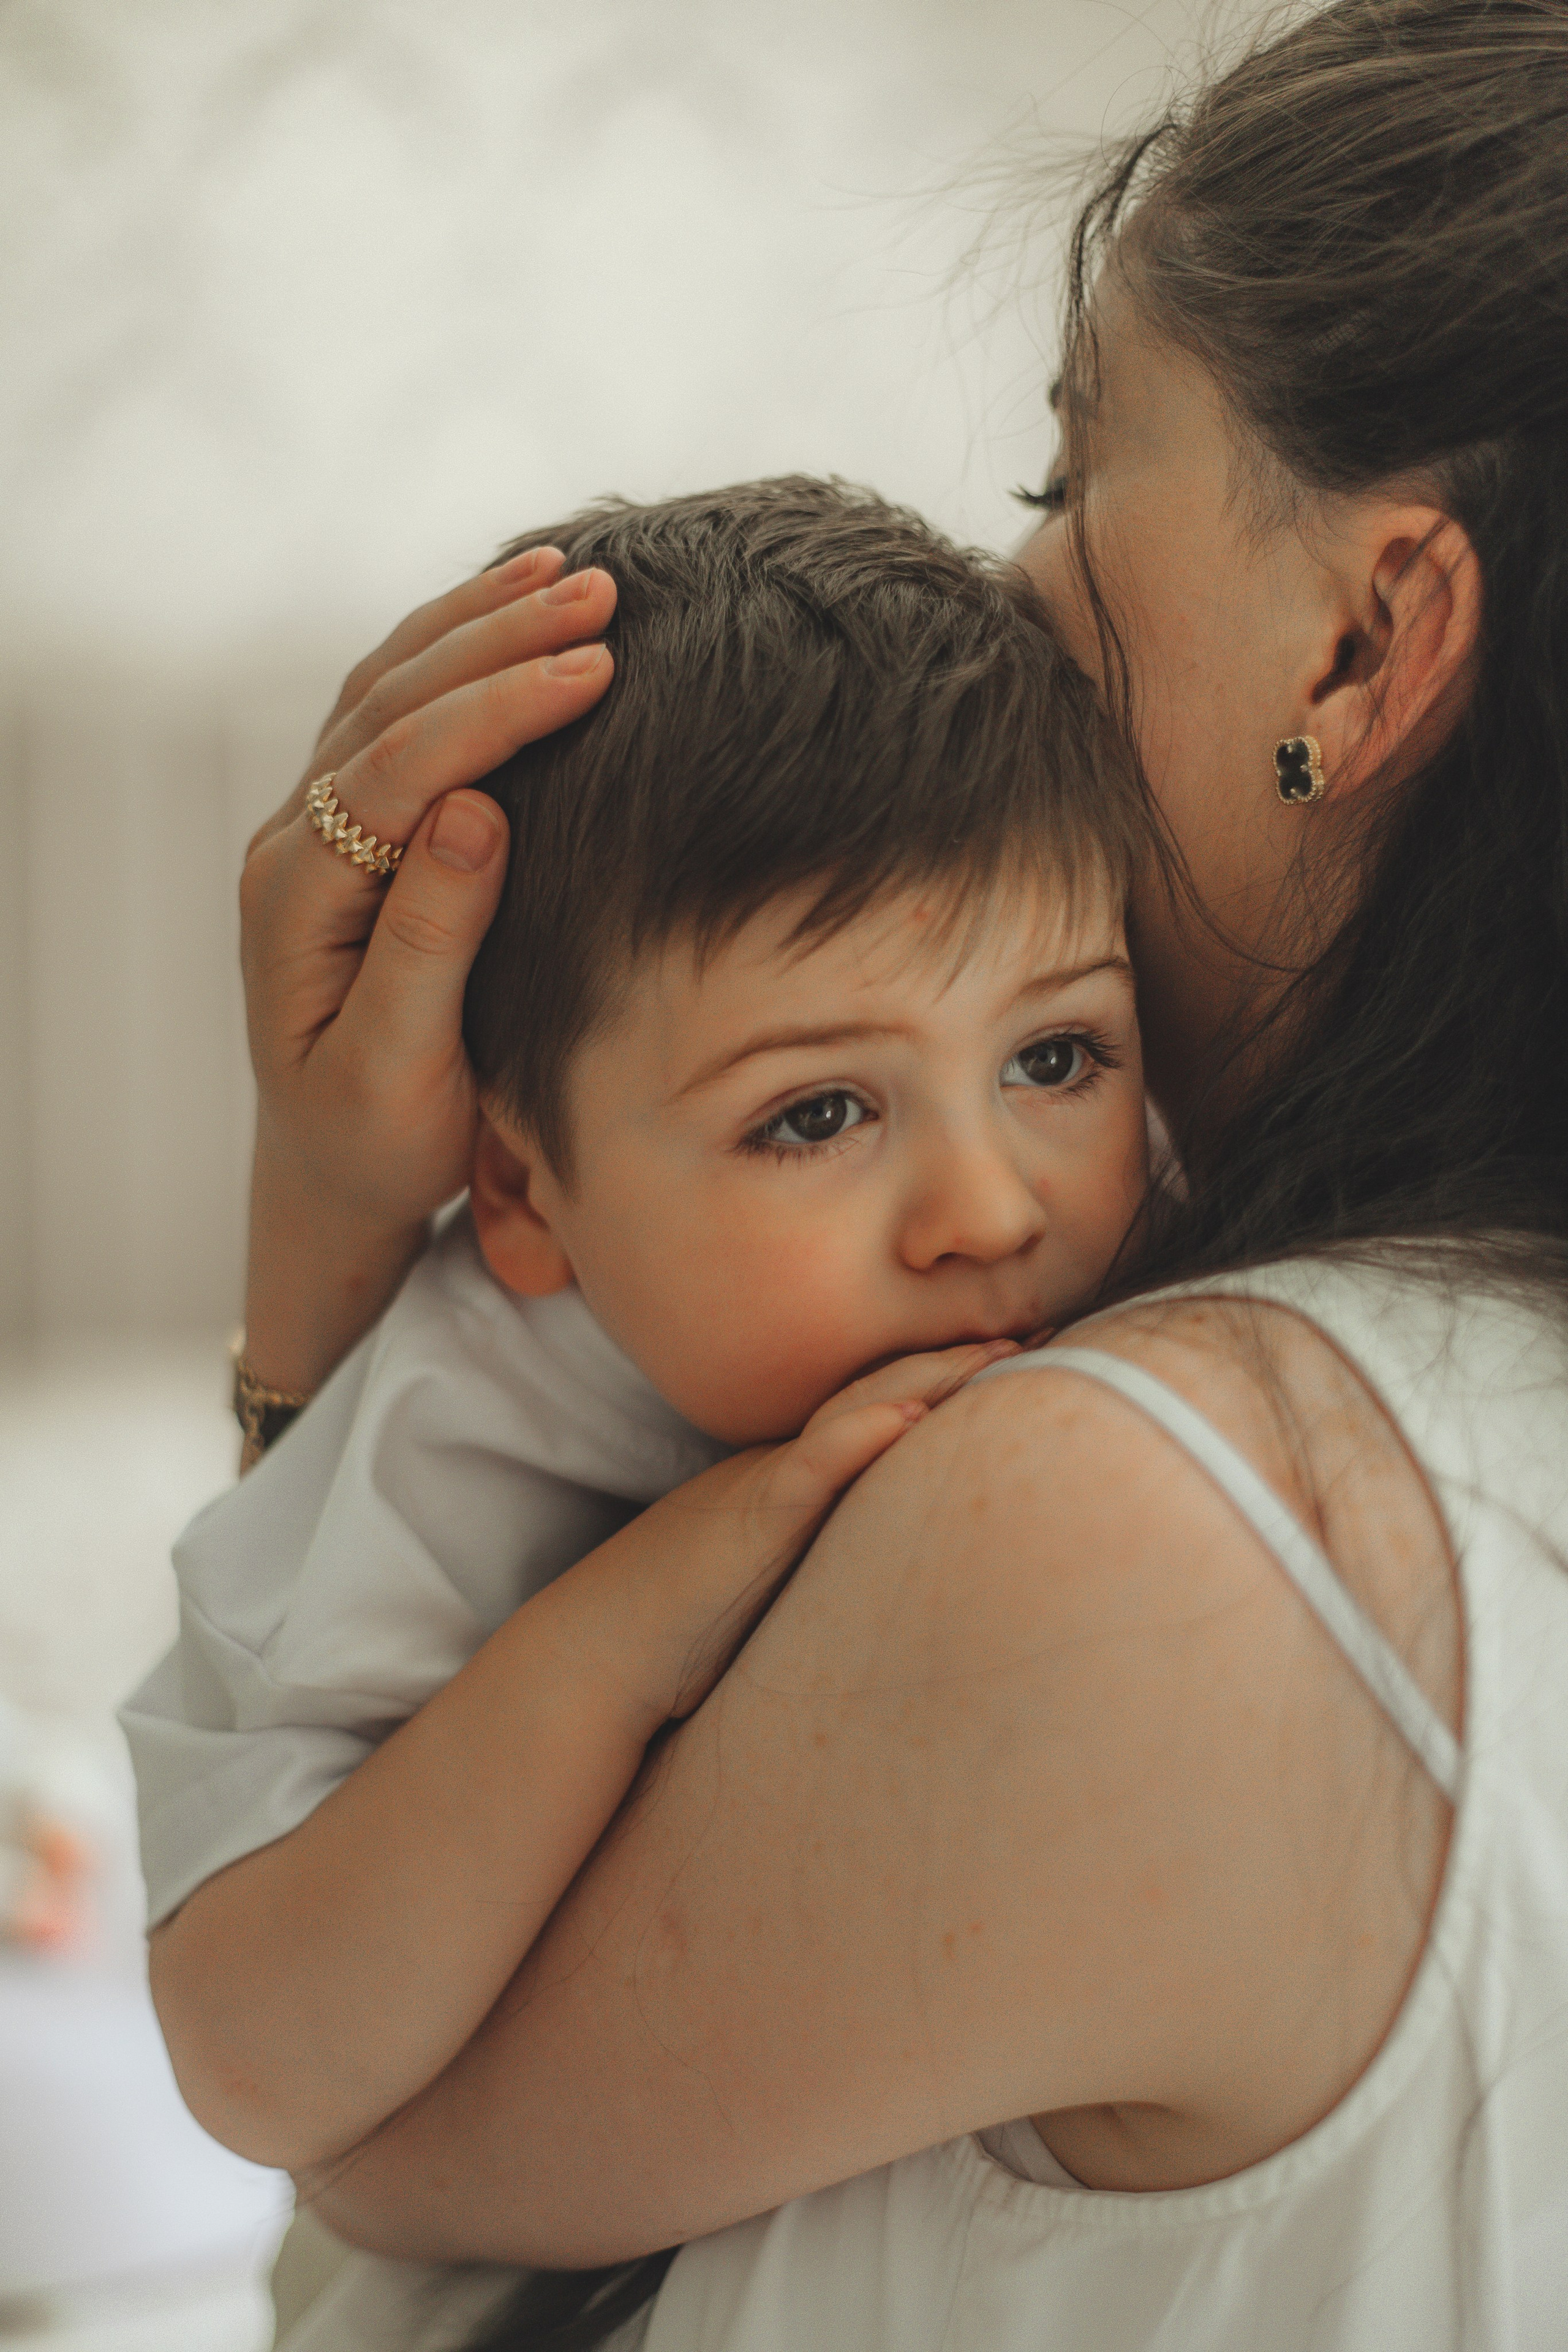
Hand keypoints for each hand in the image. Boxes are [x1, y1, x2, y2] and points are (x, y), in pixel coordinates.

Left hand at [239, 549, 617, 1393]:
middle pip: (390, 706)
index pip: (397, 771)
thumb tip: (474, 811)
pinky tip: (512, 610)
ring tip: (571, 573)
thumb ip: (426, 944)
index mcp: (297, 902)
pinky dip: (457, 651)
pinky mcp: (351, 829)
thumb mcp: (396, 1071)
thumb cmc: (375, 1140)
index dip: (495, 712)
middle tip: (603, 592)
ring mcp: (315, 828)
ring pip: (389, 690)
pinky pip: (397, 711)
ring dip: (478, 624)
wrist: (336, 1174)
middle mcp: (293, 845)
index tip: (594, 671)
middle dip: (497, 639)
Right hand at [594, 1339, 1022, 1728]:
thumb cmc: (685, 1632)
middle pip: (883, 1394)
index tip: (1021, 1353)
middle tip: (1043, 1325)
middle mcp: (785, 1468)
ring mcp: (765, 1486)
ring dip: (930, 1378)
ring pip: (857, 1414)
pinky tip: (910, 1414)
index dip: (950, 1380)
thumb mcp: (776, 1585)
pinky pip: (811, 1469)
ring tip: (998, 1348)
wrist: (602, 1650)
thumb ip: (830, 1563)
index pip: (884, 1412)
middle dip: (960, 1359)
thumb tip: (901, 1581)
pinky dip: (861, 1437)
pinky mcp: (749, 1520)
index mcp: (797, 1482)